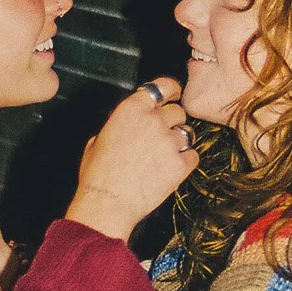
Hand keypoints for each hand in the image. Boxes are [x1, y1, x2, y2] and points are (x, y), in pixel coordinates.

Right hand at [65, 77, 197, 243]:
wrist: (108, 203)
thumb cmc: (98, 175)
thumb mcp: (98, 139)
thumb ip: (118, 125)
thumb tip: (125, 125)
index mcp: (131, 110)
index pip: (162, 87)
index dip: (171, 90)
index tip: (174, 94)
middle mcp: (153, 121)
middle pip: (178, 112)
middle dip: (172, 123)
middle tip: (161, 137)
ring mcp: (169, 142)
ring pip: (187, 133)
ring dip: (179, 142)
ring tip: (165, 155)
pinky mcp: (180, 164)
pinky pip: (193, 156)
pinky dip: (185, 161)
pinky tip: (171, 169)